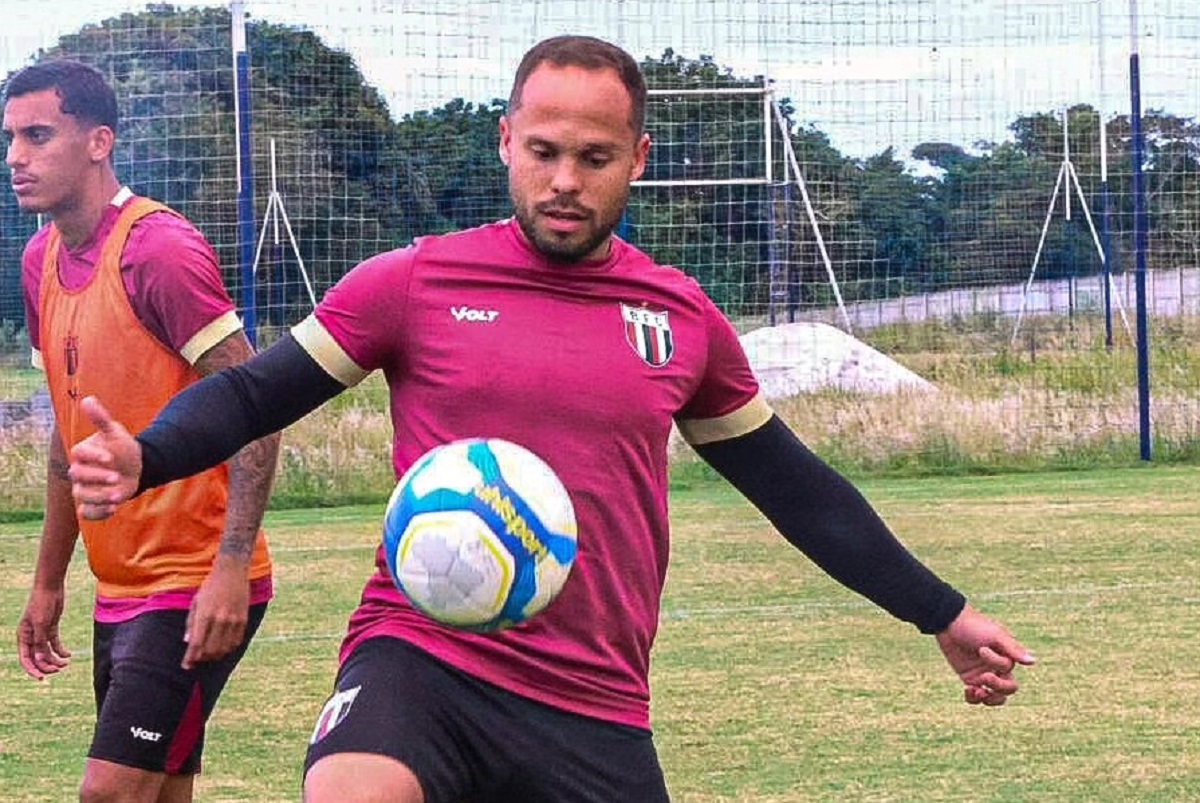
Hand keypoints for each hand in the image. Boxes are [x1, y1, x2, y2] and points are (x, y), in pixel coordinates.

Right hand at [17, 587, 71, 679]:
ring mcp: (41, 633)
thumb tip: (40, 659)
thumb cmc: (42, 604)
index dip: (32, 670)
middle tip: (59, 669)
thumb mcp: (41, 624)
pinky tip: (68, 655)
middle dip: (46, 666)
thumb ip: (40, 642)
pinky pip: (54, 644)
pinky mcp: (51, 628)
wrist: (51, 588)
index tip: (42, 678)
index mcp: (23, 637)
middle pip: (37, 658)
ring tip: (66, 663)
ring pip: (46, 652)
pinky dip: (61, 651)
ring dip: (55, 660)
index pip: (25, 659)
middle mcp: (30, 637)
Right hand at [68, 396, 141, 520]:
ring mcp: (84, 488)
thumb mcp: (114, 432)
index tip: (110, 457)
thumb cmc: (122, 447)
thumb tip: (87, 399)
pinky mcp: (92, 504)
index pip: (79, 455)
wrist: (135, 467)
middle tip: (116, 477)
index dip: (93, 457)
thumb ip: (100, 418)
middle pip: (78, 477)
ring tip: (119, 495)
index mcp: (83, 453)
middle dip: (97, 478)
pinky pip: (87, 513)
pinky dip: (98, 513)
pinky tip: (114, 509)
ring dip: (100, 497)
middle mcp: (80, 472)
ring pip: (82, 496)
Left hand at [182, 555, 249, 669]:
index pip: (196, 644)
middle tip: (197, 658)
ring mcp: (233, 620)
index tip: (186, 666)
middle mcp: (220, 619)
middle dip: (202, 658)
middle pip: (210, 649)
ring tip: (209, 654)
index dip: (190, 658)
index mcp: (205, 615)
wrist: (232, 571)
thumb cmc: (210, 586)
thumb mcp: (196, 602)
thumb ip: (191, 623)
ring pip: (224, 648)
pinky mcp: (243, 619)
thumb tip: (187, 641)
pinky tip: (222, 647)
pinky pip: (236, 641)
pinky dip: (228, 648)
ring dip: (215, 655)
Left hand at [935, 604, 1035, 705]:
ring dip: (988, 699)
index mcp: (1007, 657)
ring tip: (976, 692)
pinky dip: (974, 698)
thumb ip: (1013, 650)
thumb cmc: (974, 625)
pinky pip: (976, 695)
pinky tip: (968, 690)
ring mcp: (983, 673)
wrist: (948, 623)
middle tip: (983, 678)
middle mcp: (997, 667)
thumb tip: (1033, 662)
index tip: (981, 649)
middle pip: (1008, 689)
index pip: (1009, 671)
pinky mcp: (969, 677)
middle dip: (998, 687)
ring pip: (994, 696)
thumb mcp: (995, 635)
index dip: (996, 664)